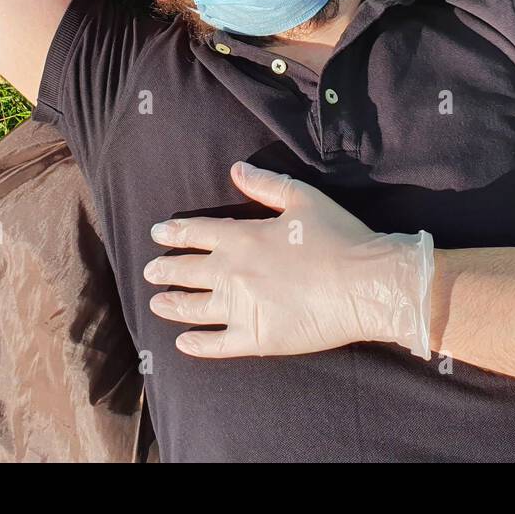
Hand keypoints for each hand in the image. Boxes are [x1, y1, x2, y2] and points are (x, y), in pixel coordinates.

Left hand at [144, 161, 433, 358]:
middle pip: (186, 271)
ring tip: (156, 303)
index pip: (195, 234)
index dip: (173, 233)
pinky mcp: (256, 339)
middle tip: (150, 271)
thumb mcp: (302, 198)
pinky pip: (216, 344)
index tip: (157, 234)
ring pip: (193, 308)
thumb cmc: (338, 237)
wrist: (364, 284)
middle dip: (165, 270)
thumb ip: (265, 184)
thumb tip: (235, 169)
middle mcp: (232, 272)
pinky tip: (182, 343)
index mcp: (242, 237)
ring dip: (171, 304)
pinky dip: (195, 344)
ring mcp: (241, 308)